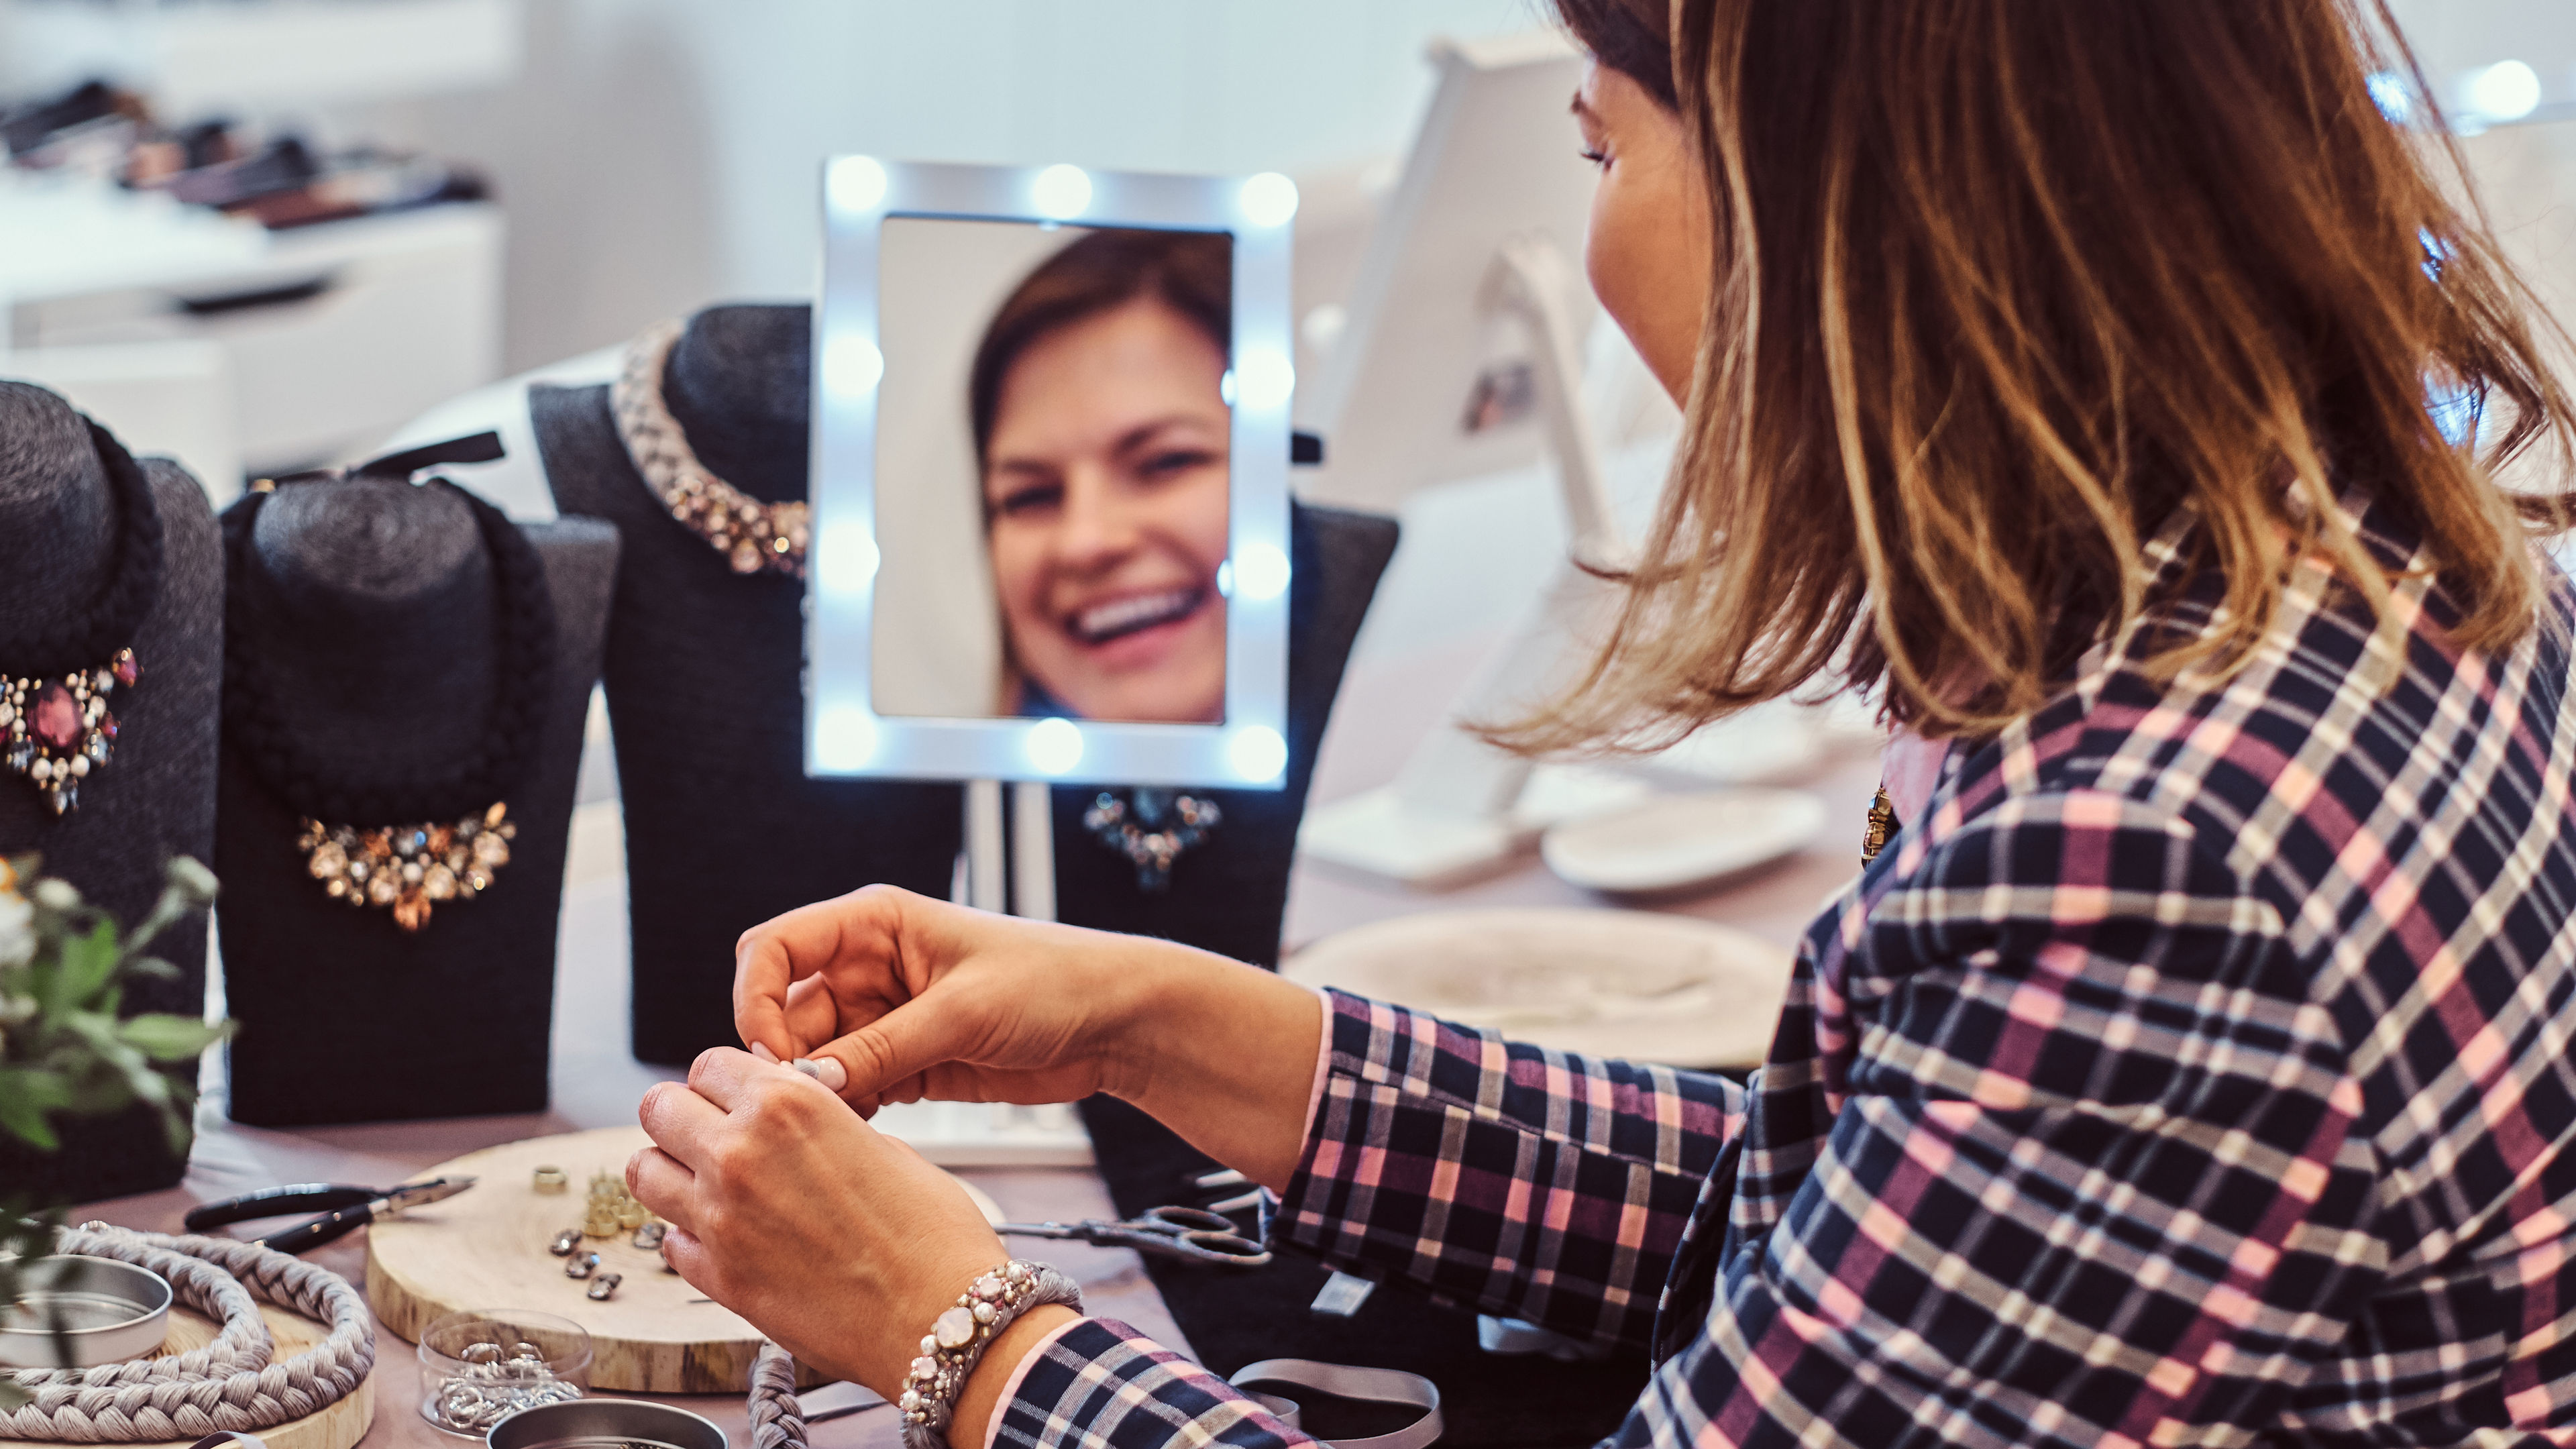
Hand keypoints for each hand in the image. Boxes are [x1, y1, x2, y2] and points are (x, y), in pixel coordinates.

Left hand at [628, 1047, 1006, 1395]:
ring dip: (672, 1172)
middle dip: (684, 1116)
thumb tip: (791, 1125)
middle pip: (660, 1108)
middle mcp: (740, 1154)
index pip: (710, 1064)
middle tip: (712, 1134)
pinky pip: (670, 1241)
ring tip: (708, 1185)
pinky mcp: (715, 1279)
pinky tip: (732, 1240)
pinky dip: (690, 1236)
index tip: (738, 1097)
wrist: (941, 1318)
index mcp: (788, 1105)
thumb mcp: (884, 1145)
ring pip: (643, 1171)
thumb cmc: (933, 1235)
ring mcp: (719, 1218)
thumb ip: (820, 1124)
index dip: (726, 1081)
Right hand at [733, 884, 1326, 1191]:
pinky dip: (849, 1114)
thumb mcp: (962, 1011)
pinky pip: (851, 1090)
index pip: (774, 950)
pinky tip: (862, 1135)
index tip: (771, 1055)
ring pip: (814, 1060)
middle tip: (802, 1110)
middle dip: (787, 1063)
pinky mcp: (906, 1062)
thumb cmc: (1054, 981)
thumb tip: (808, 1085)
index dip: (756, 1000)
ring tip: (838, 1127)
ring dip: (818, 1096)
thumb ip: (881, 1048)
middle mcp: (870, 968)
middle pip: (787, 1013)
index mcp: (874, 925)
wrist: (1118, 1021)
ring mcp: (885, 1017)